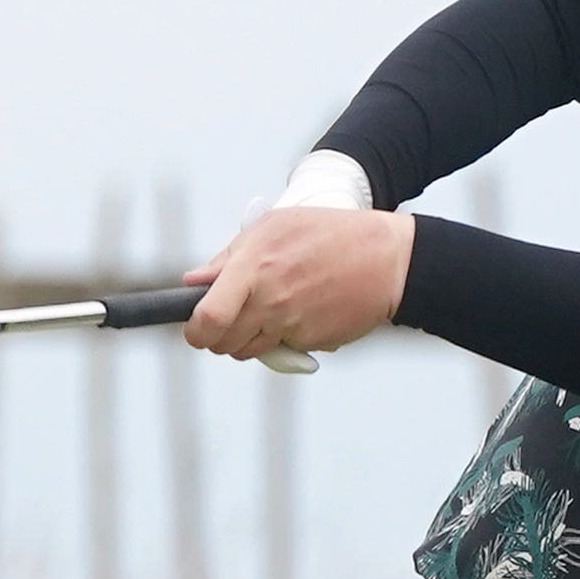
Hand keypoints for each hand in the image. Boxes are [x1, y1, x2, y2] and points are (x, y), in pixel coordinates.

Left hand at [179, 207, 413, 363]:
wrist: (387, 258)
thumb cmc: (327, 235)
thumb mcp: (274, 227)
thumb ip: (228, 258)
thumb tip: (193, 282)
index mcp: (254, 266)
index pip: (208, 317)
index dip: (196, 331)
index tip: (197, 329)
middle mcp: (271, 300)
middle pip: (223, 343)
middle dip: (220, 338)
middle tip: (233, 320)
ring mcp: (292, 324)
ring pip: (249, 351)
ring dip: (250, 339)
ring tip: (274, 308)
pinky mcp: (311, 342)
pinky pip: (282, 349)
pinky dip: (284, 339)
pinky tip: (303, 311)